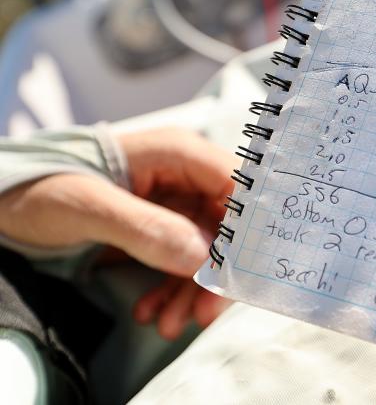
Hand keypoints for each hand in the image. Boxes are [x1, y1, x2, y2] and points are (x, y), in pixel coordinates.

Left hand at [0, 127, 235, 338]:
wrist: (3, 203)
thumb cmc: (40, 188)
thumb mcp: (88, 207)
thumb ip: (146, 228)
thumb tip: (202, 257)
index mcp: (178, 153)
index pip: (236, 186)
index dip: (248, 227)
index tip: (241, 271)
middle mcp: (185, 175)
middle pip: (226, 224)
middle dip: (217, 273)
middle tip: (203, 314)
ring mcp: (174, 203)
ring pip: (207, 249)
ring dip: (192, 290)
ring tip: (168, 325)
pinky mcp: (160, 228)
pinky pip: (182, 260)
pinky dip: (171, 290)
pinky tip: (151, 312)